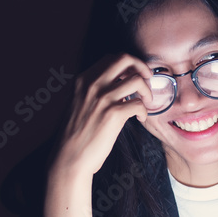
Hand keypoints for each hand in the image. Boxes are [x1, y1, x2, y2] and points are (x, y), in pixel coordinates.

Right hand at [49, 53, 153, 179]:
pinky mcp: (113, 114)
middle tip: (148, 80)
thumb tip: (119, 85)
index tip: (135, 75)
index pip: (111, 58)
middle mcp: (92, 84)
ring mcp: (103, 98)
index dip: (129, 64)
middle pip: (125, 59)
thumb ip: (94, 91)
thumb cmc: (76, 134)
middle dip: (142, 67)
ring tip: (146, 102)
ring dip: (147, 90)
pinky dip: (144, 110)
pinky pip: (139, 103)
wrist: (69, 158)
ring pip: (137, 79)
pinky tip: (140, 118)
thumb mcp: (78, 103)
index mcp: (83, 80)